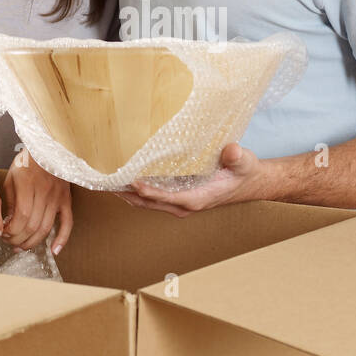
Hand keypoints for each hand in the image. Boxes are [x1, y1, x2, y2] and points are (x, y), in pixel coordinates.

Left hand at [3, 149, 72, 255]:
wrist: (48, 149)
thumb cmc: (26, 162)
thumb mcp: (11, 178)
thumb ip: (10, 201)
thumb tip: (7, 224)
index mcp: (28, 185)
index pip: (21, 216)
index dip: (11, 230)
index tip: (3, 233)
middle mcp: (45, 192)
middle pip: (32, 225)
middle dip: (18, 239)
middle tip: (9, 242)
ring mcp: (57, 197)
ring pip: (46, 228)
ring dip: (33, 242)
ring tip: (21, 247)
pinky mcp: (66, 200)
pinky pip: (67, 223)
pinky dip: (62, 238)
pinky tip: (54, 250)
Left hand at [118, 143, 267, 216]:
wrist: (249, 182)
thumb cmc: (244, 172)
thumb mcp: (244, 161)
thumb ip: (236, 157)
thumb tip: (231, 151)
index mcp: (198, 199)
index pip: (167, 197)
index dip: (149, 191)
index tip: (132, 181)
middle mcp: (185, 204)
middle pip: (149, 203)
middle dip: (127, 193)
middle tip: (106, 181)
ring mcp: (180, 203)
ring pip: (147, 202)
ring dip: (127, 194)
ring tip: (106, 181)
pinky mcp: (178, 197)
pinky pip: (152, 197)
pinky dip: (136, 191)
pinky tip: (124, 180)